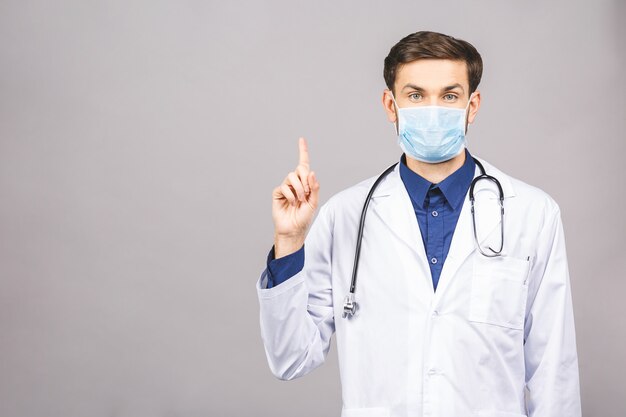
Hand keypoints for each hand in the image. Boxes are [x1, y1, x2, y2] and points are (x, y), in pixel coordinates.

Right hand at [272, 137, 319, 257]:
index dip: (302, 151)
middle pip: (299, 169)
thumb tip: (312, 173)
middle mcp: (295, 182)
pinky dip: (291, 195)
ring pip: (292, 177)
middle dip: (305, 180)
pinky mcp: (278, 193)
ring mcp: (286, 187)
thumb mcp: (314, 203)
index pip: (304, 164)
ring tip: (300, 200)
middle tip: (307, 193)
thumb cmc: (304, 217)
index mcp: (305, 183)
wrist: (293, 228)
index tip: (301, 139)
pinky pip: (284, 187)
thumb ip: (314, 188)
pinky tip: (292, 203)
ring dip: (299, 189)